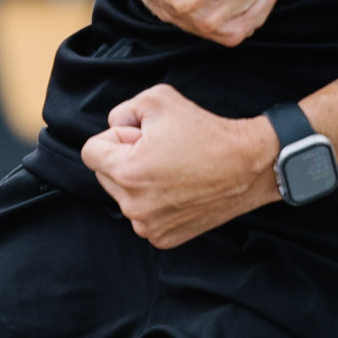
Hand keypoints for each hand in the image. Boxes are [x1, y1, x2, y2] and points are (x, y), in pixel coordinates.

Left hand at [81, 84, 276, 247]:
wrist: (248, 166)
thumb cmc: (205, 132)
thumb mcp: (157, 99)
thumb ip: (123, 110)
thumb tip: (116, 128)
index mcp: (126, 172)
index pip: (90, 152)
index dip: (115, 137)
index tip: (141, 136)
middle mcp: (133, 206)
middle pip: (105, 175)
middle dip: (124, 159)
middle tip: (160, 151)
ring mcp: (148, 226)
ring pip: (124, 196)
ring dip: (138, 182)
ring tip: (173, 169)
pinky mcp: (164, 238)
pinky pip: (143, 215)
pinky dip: (154, 202)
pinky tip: (180, 188)